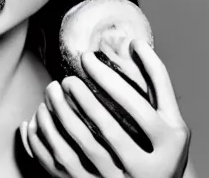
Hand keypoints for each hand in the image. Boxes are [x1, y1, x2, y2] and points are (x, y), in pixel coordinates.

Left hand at [20, 40, 190, 177]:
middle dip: (82, 99)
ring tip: (50, 92)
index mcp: (169, 144)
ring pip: (82, 149)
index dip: (108, 78)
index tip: (87, 57)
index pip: (136, 106)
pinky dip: (44, 143)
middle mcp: (147, 170)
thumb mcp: (171, 118)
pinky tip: (36, 120)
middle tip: (65, 78)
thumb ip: (158, 82)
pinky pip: (62, 167)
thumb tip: (135, 43)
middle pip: (108, 129)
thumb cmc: (162, 145)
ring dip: (61, 117)